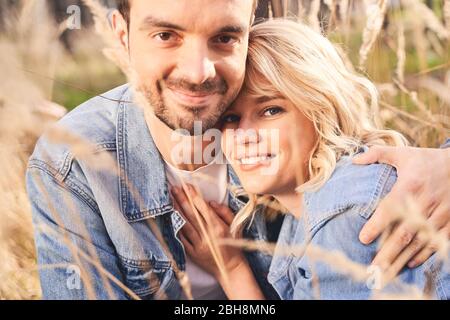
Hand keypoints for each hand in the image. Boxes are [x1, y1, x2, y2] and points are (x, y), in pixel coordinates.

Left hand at [171, 184, 245, 278]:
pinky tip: (172, 217)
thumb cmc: (234, 244)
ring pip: (185, 224)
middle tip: (174, 188)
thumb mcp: (235, 226)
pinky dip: (177, 227)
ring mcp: (198, 245)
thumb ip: (224, 212)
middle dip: (182, 199)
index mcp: (218, 227)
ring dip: (177, 210)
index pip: (203, 208)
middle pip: (191, 214)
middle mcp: (207, 235)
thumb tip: (211, 202)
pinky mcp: (192, 253)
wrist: (230, 268)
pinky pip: (182, 238)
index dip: (194, 196)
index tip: (187, 186)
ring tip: (171, 199)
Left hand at [353, 146, 449, 273]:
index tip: (363, 238)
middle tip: (372, 269)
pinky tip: (408, 263)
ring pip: (419, 243)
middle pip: (403, 234)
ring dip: (402, 259)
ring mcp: (440, 215)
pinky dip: (423, 255)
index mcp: (410, 186)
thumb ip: (378, 154)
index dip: (377, 225)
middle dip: (387, 253)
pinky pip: (436, 243)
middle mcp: (425, 204)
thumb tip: (355, 161)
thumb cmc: (427, 160)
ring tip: (385, 273)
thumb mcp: (403, 153)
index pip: (390, 209)